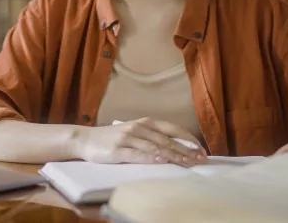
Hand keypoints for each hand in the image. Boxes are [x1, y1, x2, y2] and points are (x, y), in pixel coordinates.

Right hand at [74, 117, 207, 166]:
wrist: (85, 139)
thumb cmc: (112, 138)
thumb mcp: (135, 133)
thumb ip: (153, 138)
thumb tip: (178, 147)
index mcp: (145, 123)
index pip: (172, 129)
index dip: (189, 139)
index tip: (202, 150)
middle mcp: (139, 128)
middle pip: (167, 140)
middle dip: (186, 151)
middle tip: (201, 160)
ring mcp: (128, 138)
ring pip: (156, 147)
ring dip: (174, 156)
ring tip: (188, 163)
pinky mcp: (117, 150)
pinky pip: (137, 154)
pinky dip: (151, 158)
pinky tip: (161, 161)